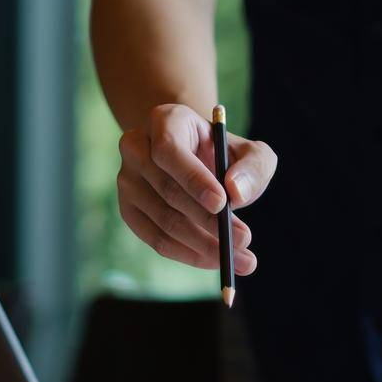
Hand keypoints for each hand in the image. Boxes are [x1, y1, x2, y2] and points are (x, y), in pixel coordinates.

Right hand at [116, 103, 275, 271]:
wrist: (197, 162)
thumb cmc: (225, 156)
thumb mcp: (251, 153)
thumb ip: (253, 167)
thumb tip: (236, 193)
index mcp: (164, 121)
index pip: (168, 150)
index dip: (193, 178)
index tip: (223, 203)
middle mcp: (136, 147)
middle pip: (167, 190)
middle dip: (209, 221)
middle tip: (243, 240)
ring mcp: (127, 180)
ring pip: (164, 221)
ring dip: (204, 244)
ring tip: (241, 258)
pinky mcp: (129, 210)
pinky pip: (156, 240)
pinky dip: (188, 254)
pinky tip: (215, 260)